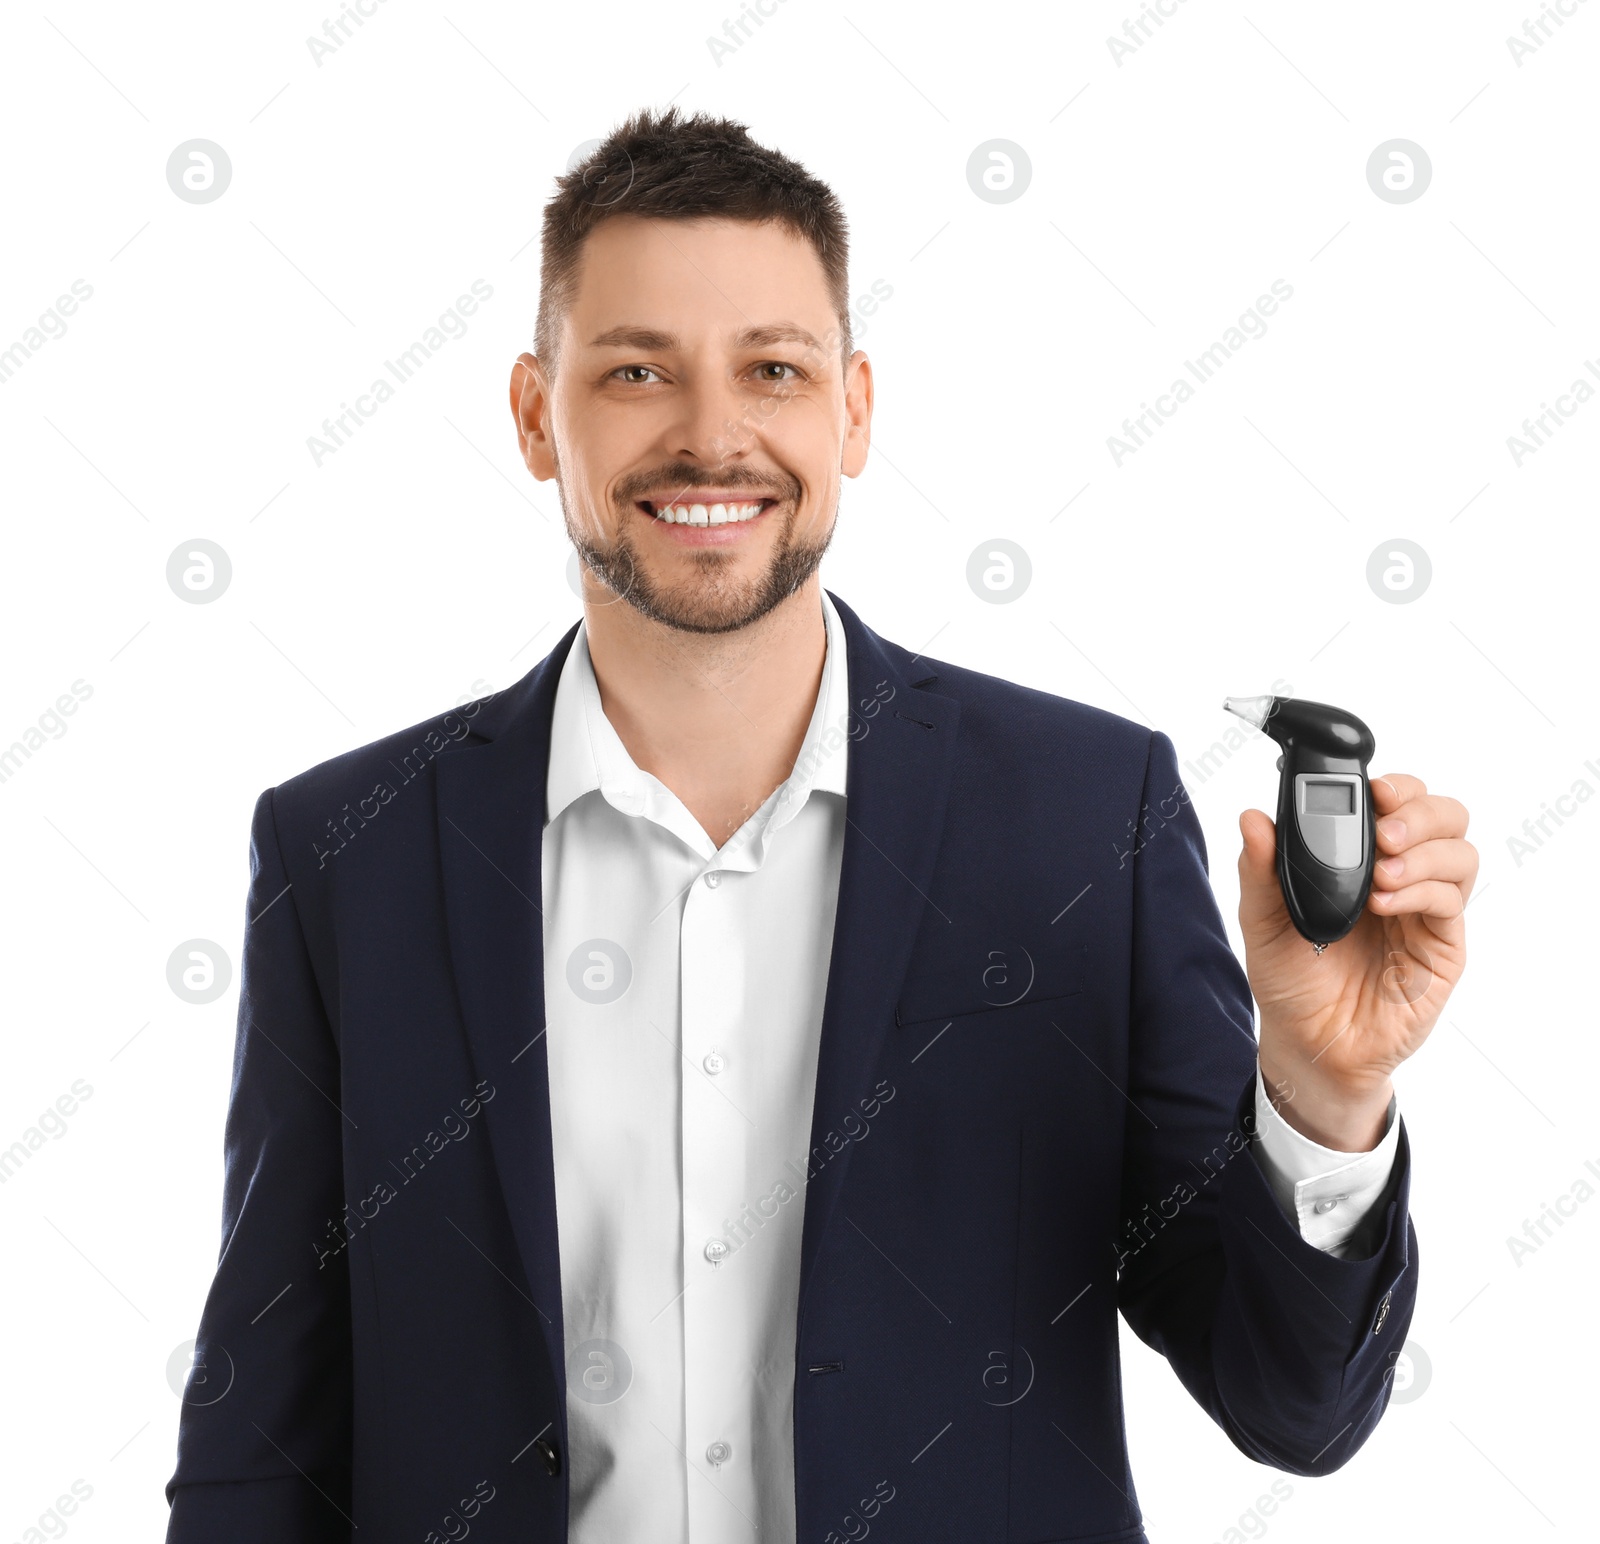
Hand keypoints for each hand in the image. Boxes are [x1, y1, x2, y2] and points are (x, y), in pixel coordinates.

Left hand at [1237, 772, 1475, 1150]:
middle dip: (1419, 811)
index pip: (1398, 801)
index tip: (1372, 789)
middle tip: (1384, 830)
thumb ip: (1260, 869)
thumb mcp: (1261, 921)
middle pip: (1444, 816)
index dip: (1395, 787)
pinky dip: (1422, 892)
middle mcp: (1402, 876)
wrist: (1307, 1043)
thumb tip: (1252, 818)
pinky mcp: (1442, 947)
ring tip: (1382, 875)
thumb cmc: (1289, 980)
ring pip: (1459, 853)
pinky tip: (1385, 904)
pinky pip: (1451, 903)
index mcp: (1361, 859)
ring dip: (1424, 852)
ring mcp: (1426, 911)